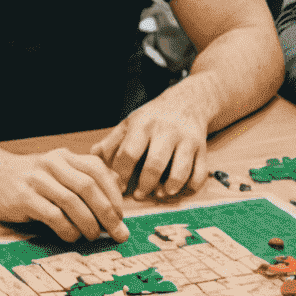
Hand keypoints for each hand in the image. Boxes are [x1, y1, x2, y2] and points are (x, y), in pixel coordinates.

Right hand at [0, 148, 129, 242]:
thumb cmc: (31, 178)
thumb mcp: (58, 171)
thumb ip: (82, 181)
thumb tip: (114, 205)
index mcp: (66, 157)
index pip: (98, 170)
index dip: (113, 194)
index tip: (121, 215)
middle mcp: (54, 164)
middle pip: (89, 187)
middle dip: (107, 213)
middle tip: (117, 232)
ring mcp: (38, 180)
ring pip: (72, 202)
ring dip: (88, 223)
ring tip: (93, 236)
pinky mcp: (24, 197)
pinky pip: (53, 215)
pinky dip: (67, 229)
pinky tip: (71, 237)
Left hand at [92, 95, 210, 198]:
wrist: (188, 101)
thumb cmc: (153, 117)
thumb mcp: (130, 123)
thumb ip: (112, 142)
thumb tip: (92, 158)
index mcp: (143, 125)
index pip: (129, 153)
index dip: (121, 174)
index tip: (118, 187)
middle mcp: (166, 131)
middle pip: (154, 164)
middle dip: (145, 184)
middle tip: (139, 195)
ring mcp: (187, 140)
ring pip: (180, 170)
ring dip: (169, 188)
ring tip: (160, 194)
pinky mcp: (202, 148)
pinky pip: (199, 173)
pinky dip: (190, 186)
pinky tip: (179, 189)